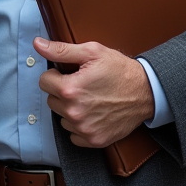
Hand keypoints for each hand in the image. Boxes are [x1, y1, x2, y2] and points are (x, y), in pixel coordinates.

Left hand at [33, 37, 154, 148]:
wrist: (147, 92)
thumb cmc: (120, 70)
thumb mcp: (92, 52)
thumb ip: (61, 50)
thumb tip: (38, 45)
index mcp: (71, 89)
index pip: (43, 81)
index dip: (56, 75)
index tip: (70, 74)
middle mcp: (74, 112)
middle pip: (51, 100)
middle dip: (62, 91)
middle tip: (82, 85)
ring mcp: (84, 128)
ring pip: (61, 117)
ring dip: (70, 109)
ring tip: (90, 99)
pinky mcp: (94, 140)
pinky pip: (73, 134)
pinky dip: (79, 125)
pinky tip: (93, 113)